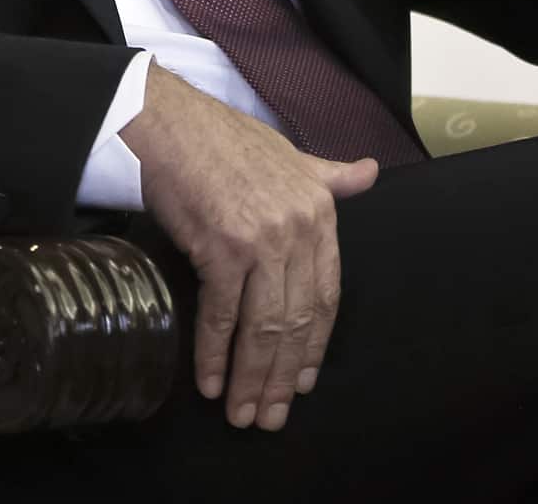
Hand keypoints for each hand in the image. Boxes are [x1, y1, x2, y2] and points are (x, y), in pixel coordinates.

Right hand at [123, 64, 377, 431]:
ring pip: (263, 327)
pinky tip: (211, 382)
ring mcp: (261, 241)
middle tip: (270, 416)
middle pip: (295, 321)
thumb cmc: (223, 138)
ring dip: (252, 378)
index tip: (301, 382)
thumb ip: (330, 175)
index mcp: (319, 213)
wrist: (168, 121)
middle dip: (281, 376)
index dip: (313, 346)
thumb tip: (368, 174)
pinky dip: (215, 355)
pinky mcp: (220, 248)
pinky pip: (222, 315)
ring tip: (243, 414)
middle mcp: (298, 230)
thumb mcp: (290, 155)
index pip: (326, 297)